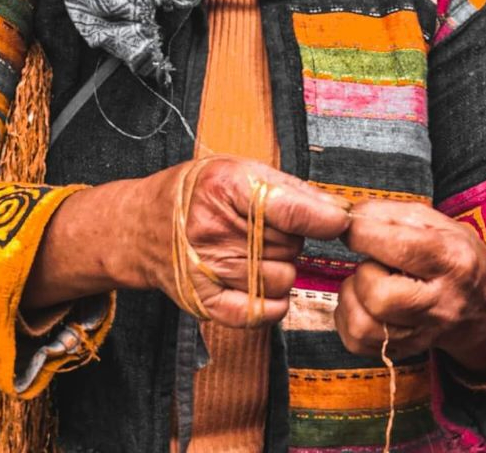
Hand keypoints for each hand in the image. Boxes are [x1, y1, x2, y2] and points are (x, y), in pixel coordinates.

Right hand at [137, 157, 350, 326]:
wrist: (144, 225)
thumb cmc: (199, 193)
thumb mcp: (241, 171)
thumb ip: (292, 190)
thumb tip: (340, 211)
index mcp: (226, 186)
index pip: (290, 210)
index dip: (324, 218)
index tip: (342, 221)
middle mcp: (214, 229)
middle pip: (291, 246)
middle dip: (290, 238)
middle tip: (263, 227)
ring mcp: (208, 269)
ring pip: (282, 280)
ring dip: (280, 268)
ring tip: (254, 250)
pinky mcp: (205, 302)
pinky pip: (262, 313)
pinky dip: (272, 302)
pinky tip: (261, 283)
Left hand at [334, 200, 485, 373]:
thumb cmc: (454, 255)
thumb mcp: (435, 221)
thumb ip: (390, 213)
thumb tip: (350, 217)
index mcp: (452, 260)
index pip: (400, 247)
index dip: (362, 233)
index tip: (353, 227)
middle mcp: (440, 303)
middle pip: (380, 296)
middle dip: (363, 272)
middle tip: (374, 262)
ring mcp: (423, 334)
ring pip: (363, 326)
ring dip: (353, 297)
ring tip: (369, 282)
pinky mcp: (405, 352)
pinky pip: (357, 342)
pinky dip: (348, 318)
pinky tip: (363, 301)